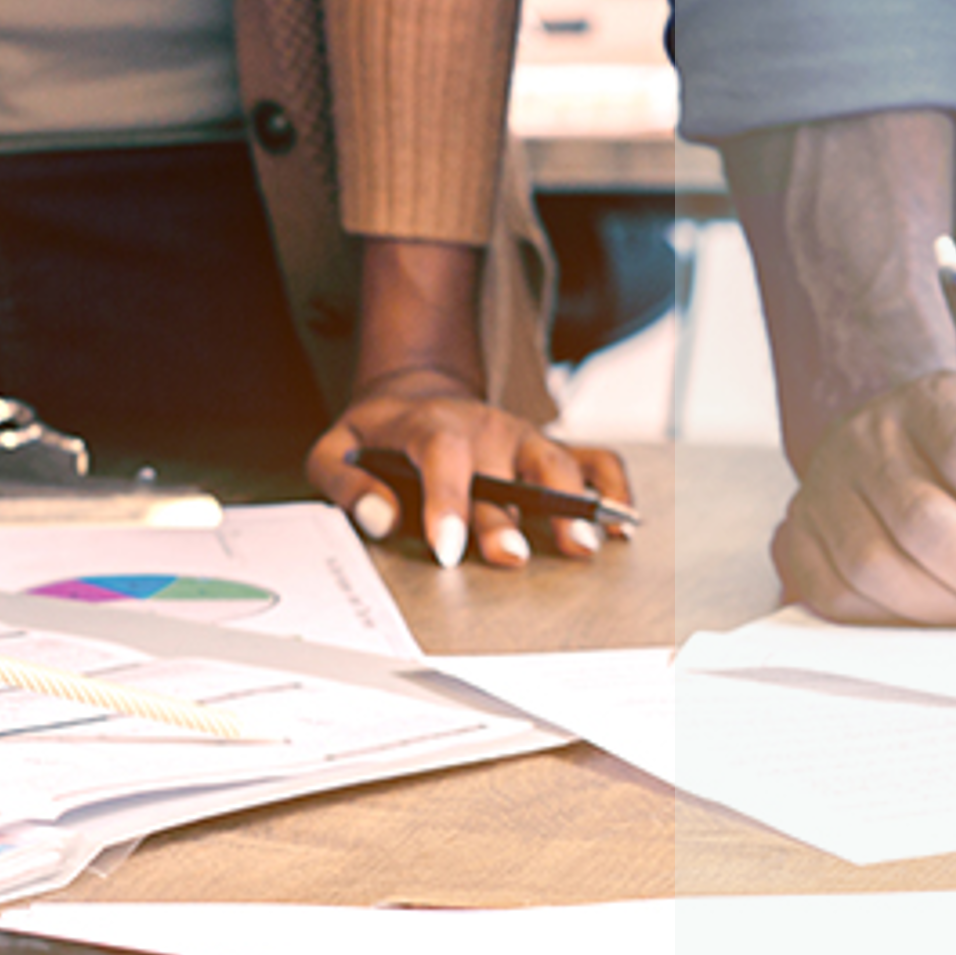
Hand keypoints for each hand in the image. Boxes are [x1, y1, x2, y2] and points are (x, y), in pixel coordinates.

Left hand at [310, 376, 632, 567]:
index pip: (443, 457)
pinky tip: (620, 523)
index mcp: (432, 426)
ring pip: (556, 462)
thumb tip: (379, 518)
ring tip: (585, 546)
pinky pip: (594, 458)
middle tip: (513, 559)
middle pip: (506, 470)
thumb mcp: (335, 450)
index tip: (448, 550)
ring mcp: (522, 437)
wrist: (415, 395)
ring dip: (574, 502)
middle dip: (512, 517)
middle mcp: (484, 429)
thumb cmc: (375, 436)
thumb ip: (347, 484)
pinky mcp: (548, 448)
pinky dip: (612, 487)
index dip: (447, 503)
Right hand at [772, 373, 955, 623]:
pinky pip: (838, 597)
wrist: (906, 454)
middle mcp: (865, 437)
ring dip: (947, 609)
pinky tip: (939, 616)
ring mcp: (821, 489)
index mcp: (934, 401)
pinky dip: (895, 621)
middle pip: (922, 521)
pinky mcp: (796, 539)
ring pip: (875, 567)